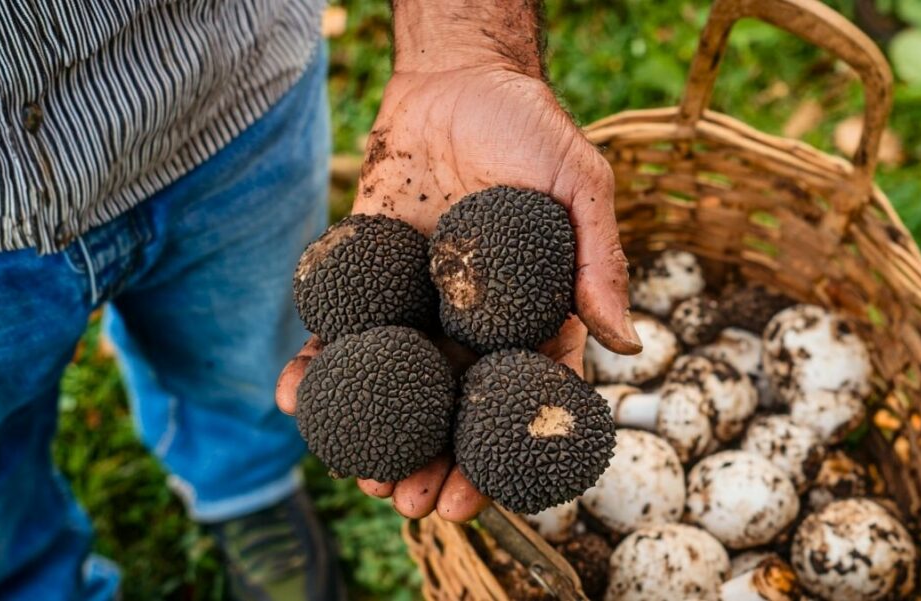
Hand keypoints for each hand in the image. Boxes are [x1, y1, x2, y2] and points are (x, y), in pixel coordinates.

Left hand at [276, 0, 639, 521]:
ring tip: (363, 477)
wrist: (459, 77)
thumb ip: (598, 259)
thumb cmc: (530, 127)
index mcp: (529, 310)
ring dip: (376, 431)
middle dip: (434, 460)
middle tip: (412, 507)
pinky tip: (293, 398)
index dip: (498, 452)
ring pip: (396, 381)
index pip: (517, 394)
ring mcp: (416, 300)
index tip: (477, 496)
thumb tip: (626, 342)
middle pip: (453, 403)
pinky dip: (316, 360)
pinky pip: (341, 324)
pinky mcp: (366, 273)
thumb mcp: (580, 185)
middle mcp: (472, 317)